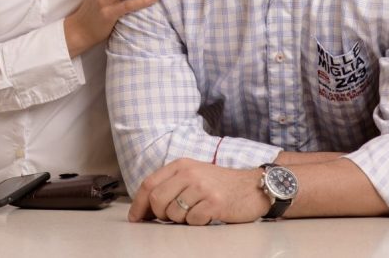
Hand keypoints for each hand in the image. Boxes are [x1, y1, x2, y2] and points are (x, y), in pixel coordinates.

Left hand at [128, 158, 266, 225]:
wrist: (252, 186)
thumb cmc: (220, 184)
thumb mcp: (193, 175)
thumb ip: (170, 185)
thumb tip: (145, 208)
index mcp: (181, 165)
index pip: (149, 184)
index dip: (138, 204)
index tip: (135, 218)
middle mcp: (190, 173)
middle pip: (157, 200)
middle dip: (160, 215)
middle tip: (172, 217)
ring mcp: (202, 187)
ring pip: (173, 213)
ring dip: (181, 220)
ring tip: (195, 212)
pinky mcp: (215, 203)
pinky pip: (192, 221)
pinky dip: (196, 223)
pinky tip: (207, 215)